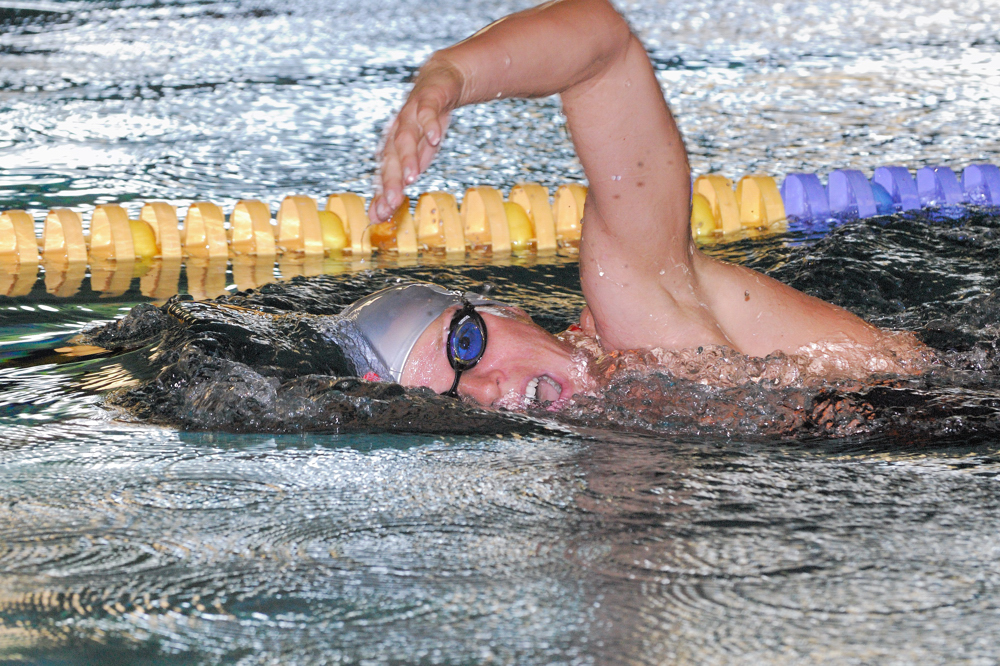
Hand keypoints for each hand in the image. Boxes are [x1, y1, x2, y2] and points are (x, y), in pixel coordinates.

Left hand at [369, 60, 463, 222]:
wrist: (440, 82)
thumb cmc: (426, 125)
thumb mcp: (417, 156)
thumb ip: (402, 182)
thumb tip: (382, 213)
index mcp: (393, 147)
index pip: (385, 174)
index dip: (381, 195)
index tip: (380, 216)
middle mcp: (398, 131)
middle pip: (391, 158)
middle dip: (390, 181)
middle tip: (392, 202)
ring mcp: (411, 114)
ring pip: (406, 137)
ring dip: (408, 157)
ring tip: (411, 177)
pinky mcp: (428, 98)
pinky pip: (428, 112)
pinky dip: (430, 125)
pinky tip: (435, 138)